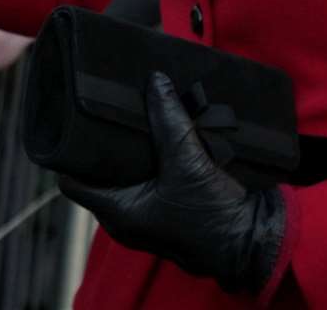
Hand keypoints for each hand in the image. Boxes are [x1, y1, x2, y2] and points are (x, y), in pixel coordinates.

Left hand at [57, 72, 285, 295]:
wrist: (258, 244)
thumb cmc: (216, 218)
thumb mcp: (188, 163)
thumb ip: (169, 121)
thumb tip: (155, 82)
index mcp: (118, 213)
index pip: (72, 181)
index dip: (68, 153)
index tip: (71, 122)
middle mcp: (128, 218)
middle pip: (100, 174)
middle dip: (103, 145)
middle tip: (105, 111)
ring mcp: (149, 216)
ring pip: (128, 176)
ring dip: (132, 150)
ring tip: (133, 115)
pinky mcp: (171, 209)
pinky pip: (151, 180)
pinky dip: (153, 159)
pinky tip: (160, 133)